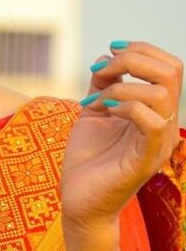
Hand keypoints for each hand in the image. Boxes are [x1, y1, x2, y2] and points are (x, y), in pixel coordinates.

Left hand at [61, 40, 182, 229]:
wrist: (79, 201)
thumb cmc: (88, 159)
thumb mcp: (93, 111)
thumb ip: (103, 84)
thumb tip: (106, 57)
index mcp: (157, 111)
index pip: (170, 66)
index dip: (142, 49)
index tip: (109, 52)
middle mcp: (165, 125)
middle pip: (172, 70)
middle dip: (132, 59)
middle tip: (101, 73)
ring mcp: (159, 143)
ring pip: (161, 93)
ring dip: (121, 87)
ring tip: (97, 100)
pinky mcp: (147, 160)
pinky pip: (152, 122)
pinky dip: (126, 106)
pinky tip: (104, 111)